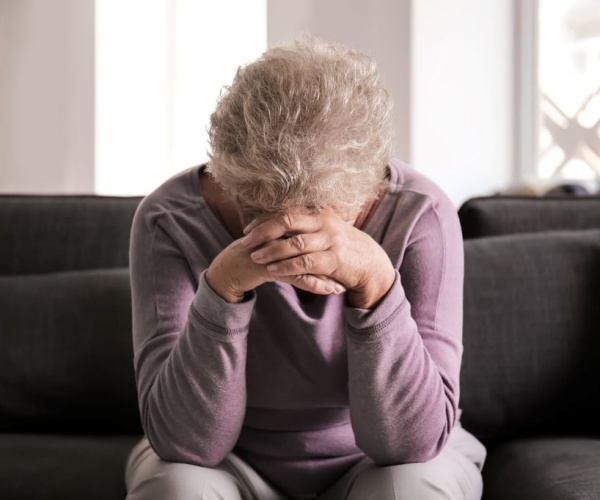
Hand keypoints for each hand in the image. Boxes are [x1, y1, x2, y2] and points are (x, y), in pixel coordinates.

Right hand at [206, 235, 349, 303]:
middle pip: (314, 245)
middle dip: (334, 260)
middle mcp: (279, 234)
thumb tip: (317, 246)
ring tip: (342, 287)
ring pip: (307, 260)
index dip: (332, 246)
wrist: (227, 268)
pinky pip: (295, 275)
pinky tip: (327, 291)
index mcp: (284, 226)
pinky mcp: (266, 265)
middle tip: (351, 273)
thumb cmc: (254, 256)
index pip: (314, 234)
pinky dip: (313, 284)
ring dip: (327, 274)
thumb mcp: (276, 247)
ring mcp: (272, 249)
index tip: (350, 258)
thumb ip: (294, 243)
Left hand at [241, 210, 395, 308]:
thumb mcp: (328, 232)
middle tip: (246, 241)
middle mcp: (324, 223)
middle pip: (287, 222)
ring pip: (295, 243)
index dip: (264, 220)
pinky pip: (305, 262)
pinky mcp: (334, 259)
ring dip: (272, 250)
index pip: (286, 212)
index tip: (247, 228)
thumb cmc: (345, 249)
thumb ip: (307, 227)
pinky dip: (287, 266)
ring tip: (255, 257)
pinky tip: (273, 271)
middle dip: (263, 232)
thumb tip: (280, 225)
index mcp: (320, 214)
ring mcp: (331, 240)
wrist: (372, 265)